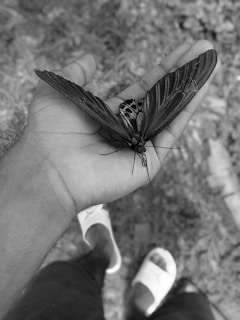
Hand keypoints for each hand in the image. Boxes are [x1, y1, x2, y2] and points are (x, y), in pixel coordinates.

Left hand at [21, 40, 219, 215]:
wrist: (48, 168)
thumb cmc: (49, 132)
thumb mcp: (59, 91)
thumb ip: (76, 73)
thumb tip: (90, 58)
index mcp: (110, 115)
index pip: (142, 90)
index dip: (161, 71)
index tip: (180, 53)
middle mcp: (127, 130)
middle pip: (160, 99)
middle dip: (180, 75)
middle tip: (202, 52)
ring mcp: (139, 147)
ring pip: (170, 115)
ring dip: (190, 90)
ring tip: (208, 65)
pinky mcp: (147, 163)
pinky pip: (170, 135)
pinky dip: (186, 113)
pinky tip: (199, 91)